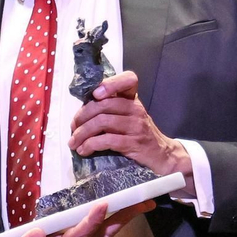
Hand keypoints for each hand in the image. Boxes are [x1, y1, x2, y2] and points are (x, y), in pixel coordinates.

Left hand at [68, 71, 192, 193]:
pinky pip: (107, 140)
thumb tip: (80, 113)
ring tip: (73, 142)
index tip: (95, 94)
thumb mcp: (128, 118)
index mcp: (133, 100)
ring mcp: (137, 126)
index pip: (129, 80)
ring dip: (82, 133)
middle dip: (82, 116)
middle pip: (103, 104)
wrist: (162, 157)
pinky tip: (84, 150)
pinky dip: (91, 145)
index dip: (111, 83)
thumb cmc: (138, 136)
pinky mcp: (135, 143)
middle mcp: (136, 109)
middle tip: (73, 127)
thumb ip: (110, 110)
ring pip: (102, 122)